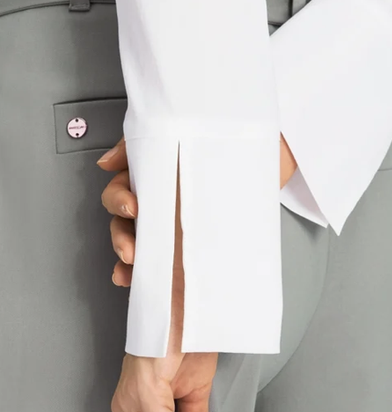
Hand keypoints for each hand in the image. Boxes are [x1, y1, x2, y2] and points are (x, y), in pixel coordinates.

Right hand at [98, 134, 297, 287]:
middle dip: (121, 238)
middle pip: (123, 223)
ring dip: (127, 258)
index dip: (119, 202)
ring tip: (132, 266)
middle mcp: (157, 201)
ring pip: (138, 243)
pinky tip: (134, 280)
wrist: (263, 149)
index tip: (133, 209)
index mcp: (150, 177)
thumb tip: (107, 163)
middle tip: (132, 251)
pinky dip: (143, 273)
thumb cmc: (218, 139)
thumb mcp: (177, 131)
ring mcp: (172, 223)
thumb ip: (144, 142)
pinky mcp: (189, 240)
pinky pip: (164, 259)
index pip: (119, 192)